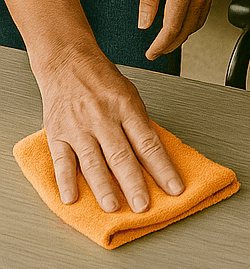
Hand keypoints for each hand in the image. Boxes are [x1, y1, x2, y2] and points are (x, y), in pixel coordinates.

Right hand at [32, 43, 183, 210]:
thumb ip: (138, 125)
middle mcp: (103, 119)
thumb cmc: (102, 80)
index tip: (174, 188)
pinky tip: (71, 197)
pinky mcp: (58, 134)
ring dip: (103, 187)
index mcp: (126, 108)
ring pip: (93, 161)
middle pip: (121, 155)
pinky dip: (65, 181)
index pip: (149, 144)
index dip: (163, 168)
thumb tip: (152, 157)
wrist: (67, 62)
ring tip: (112, 206)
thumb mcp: (129, 96)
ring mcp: (79, 128)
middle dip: (134, 183)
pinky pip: (62, 161)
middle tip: (143, 206)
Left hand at [138, 0, 215, 59]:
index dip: (159, 45)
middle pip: (185, 32)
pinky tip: (181, 24)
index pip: (171, 30)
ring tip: (166, 42)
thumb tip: (144, 24)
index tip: (150, 53)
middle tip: (155, 52)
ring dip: (181, 38)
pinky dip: (190, 26)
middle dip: (169, 46)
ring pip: (195, 26)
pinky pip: (201, 16)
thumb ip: (149, 0)